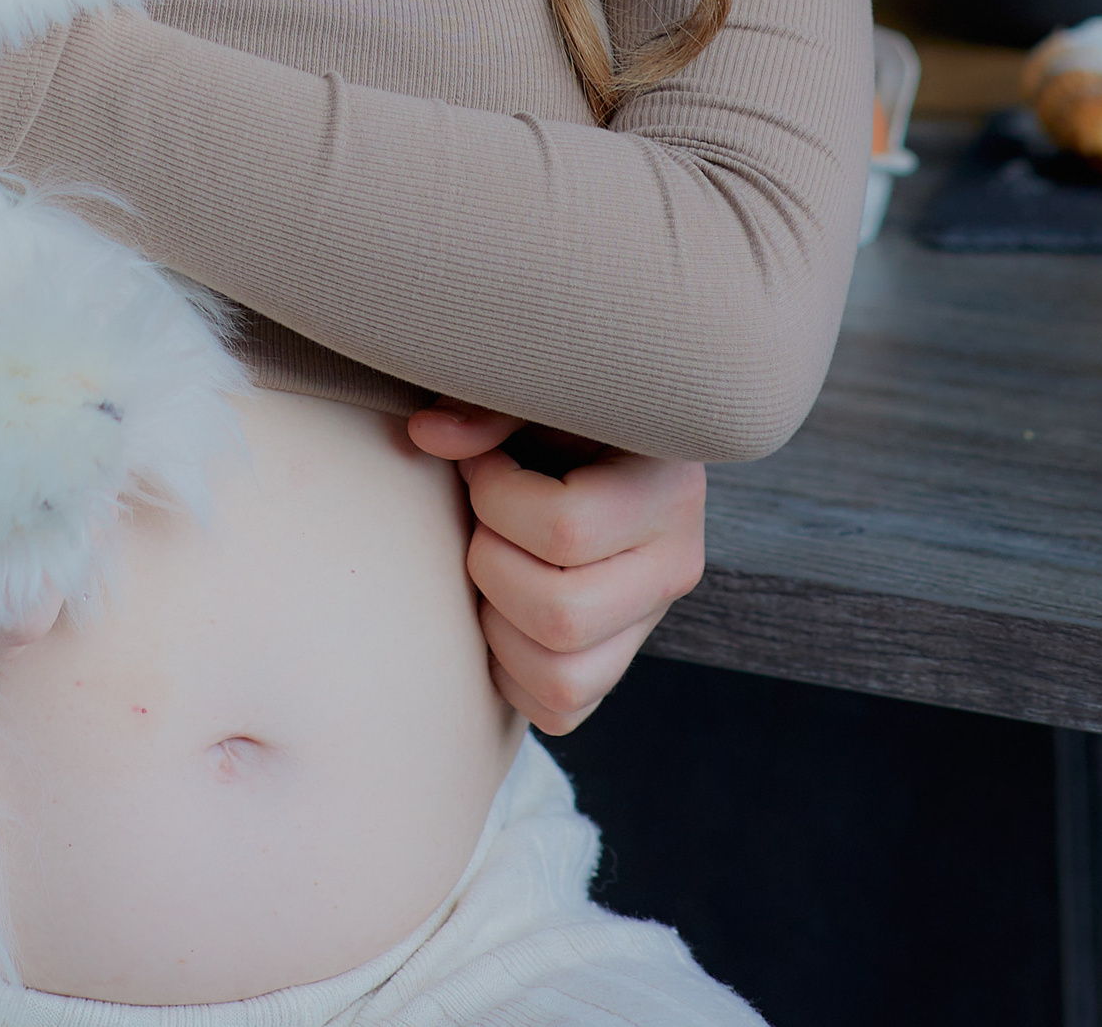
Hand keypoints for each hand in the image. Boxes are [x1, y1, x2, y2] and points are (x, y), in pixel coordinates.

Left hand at [407, 404, 706, 735]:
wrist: (601, 449)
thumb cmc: (563, 413)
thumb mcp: (539, 393)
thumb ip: (487, 407)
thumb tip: (427, 434)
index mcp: (667, 489)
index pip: (566, 530)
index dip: (498, 498)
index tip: (484, 464)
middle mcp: (674, 566)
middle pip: (562, 614)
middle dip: (492, 564)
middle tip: (484, 520)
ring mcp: (648, 625)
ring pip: (560, 677)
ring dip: (497, 623)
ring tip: (495, 561)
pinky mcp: (617, 664)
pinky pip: (556, 708)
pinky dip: (511, 671)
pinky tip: (501, 606)